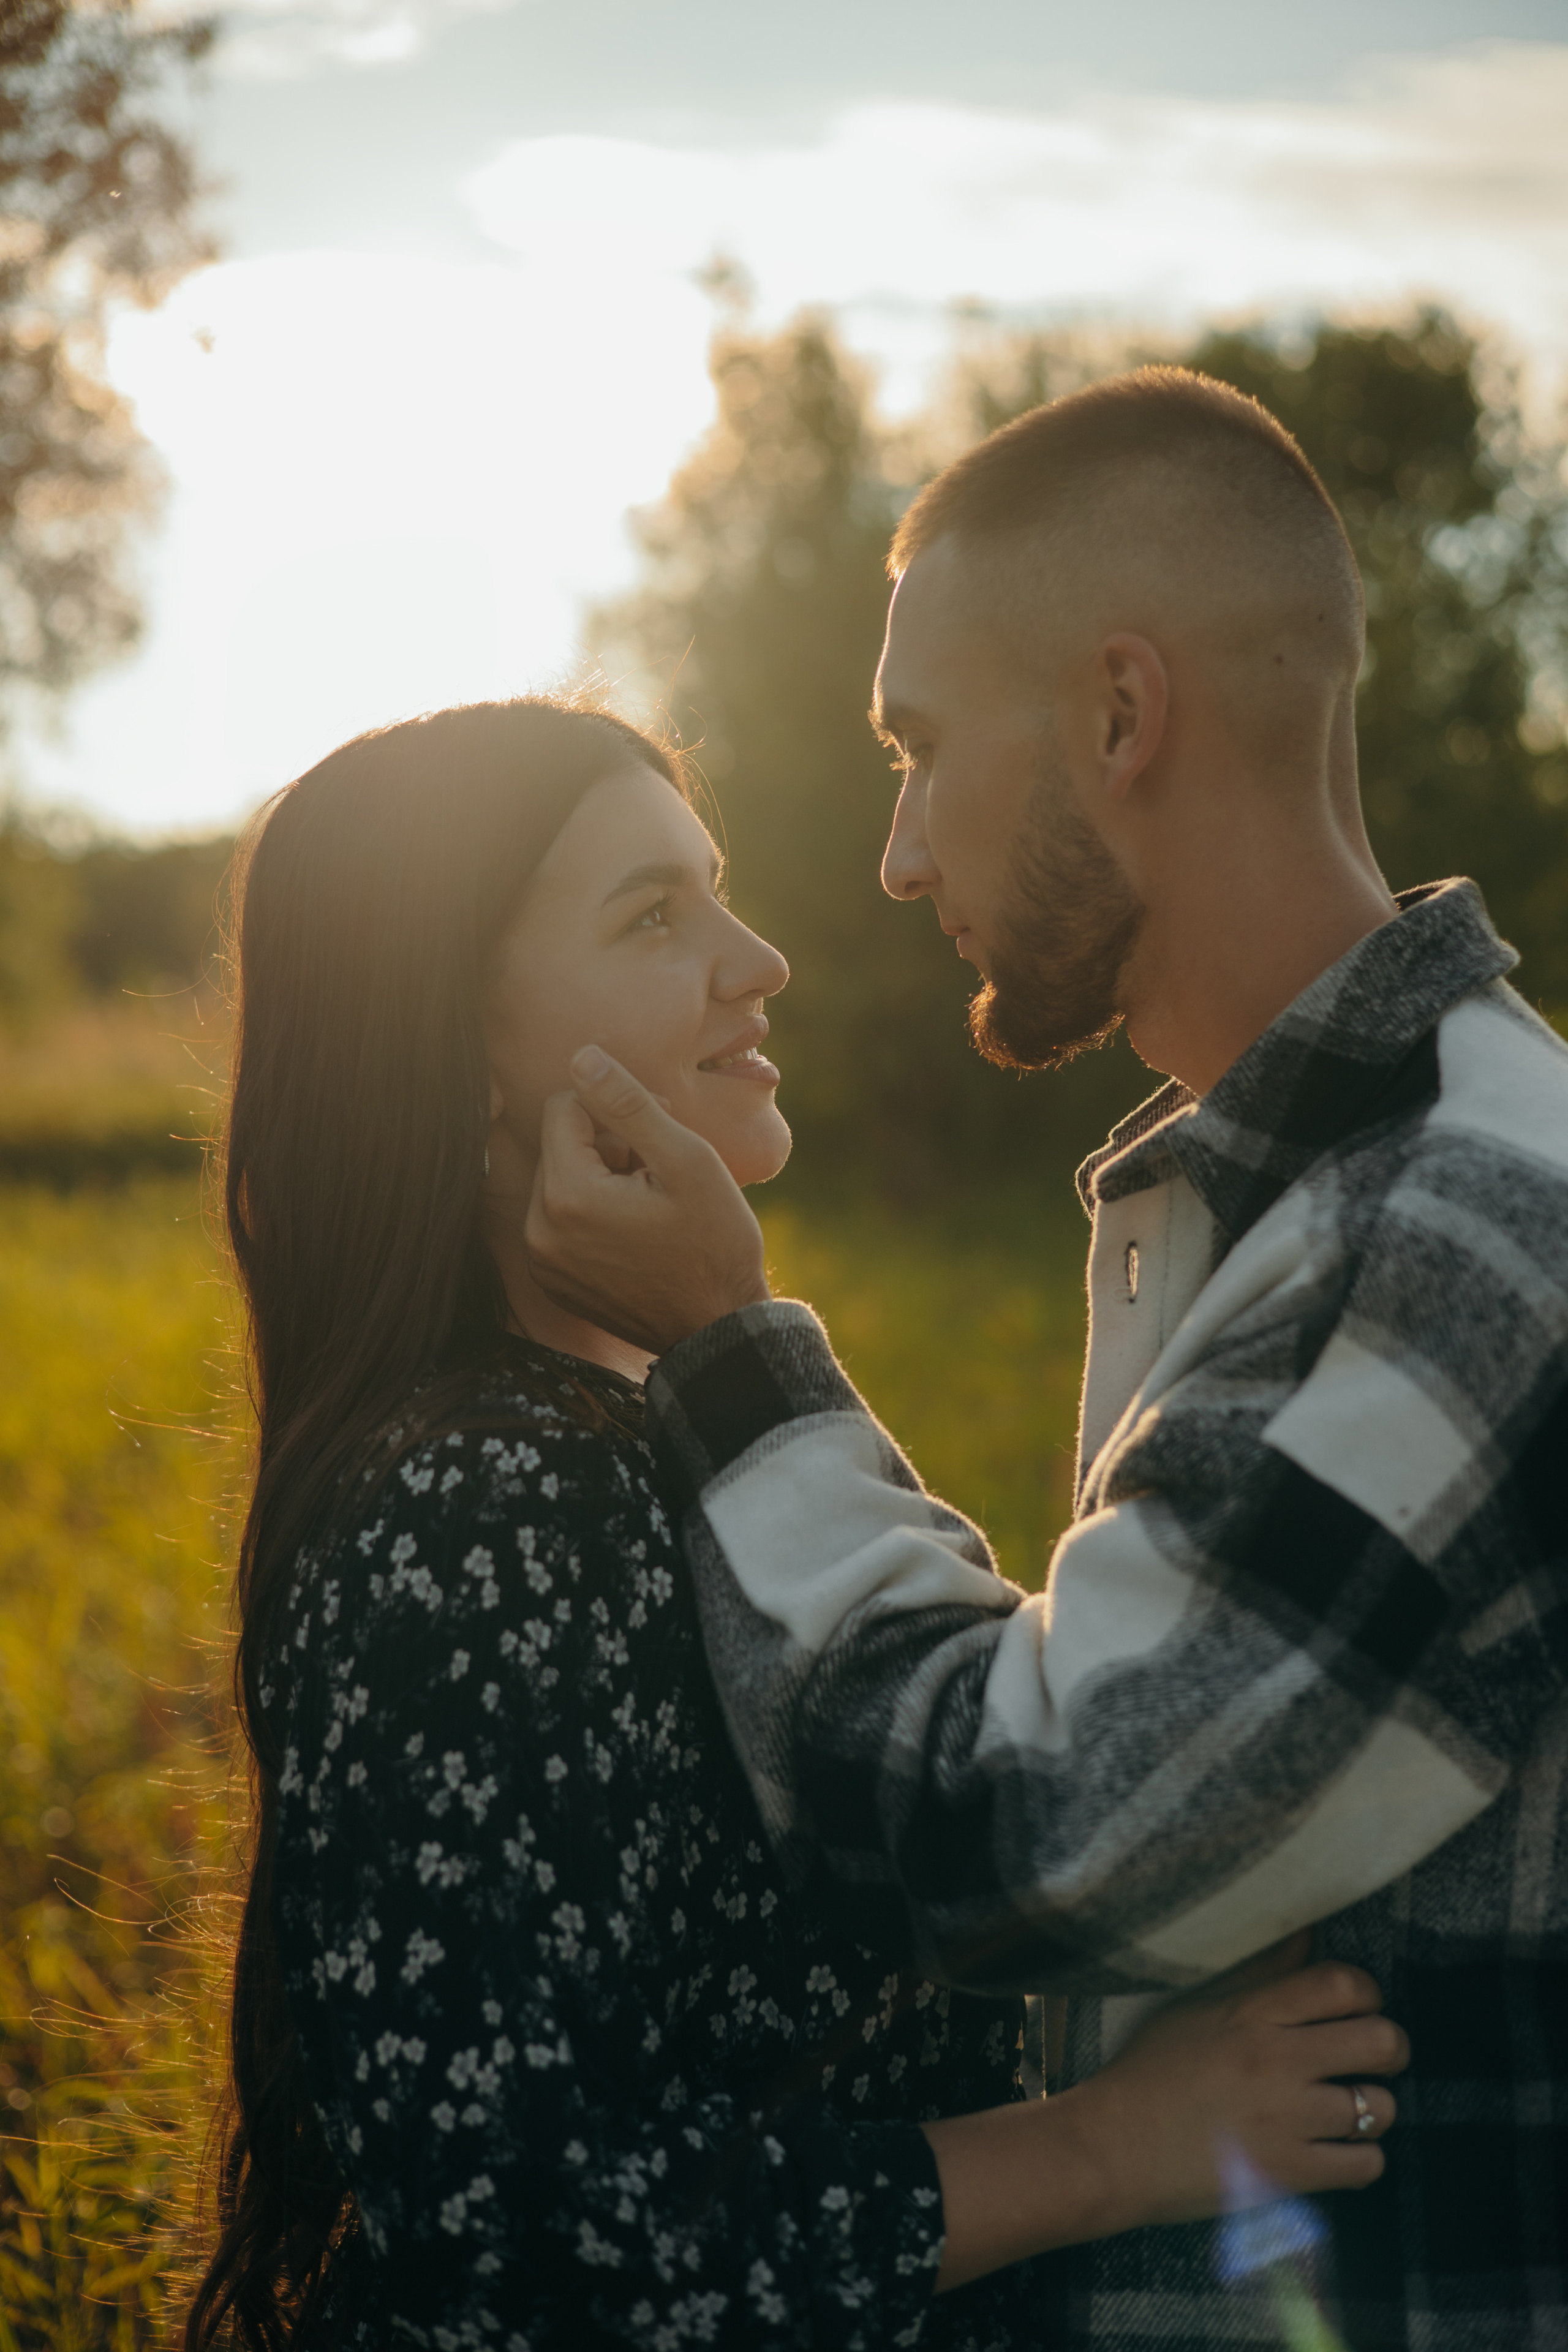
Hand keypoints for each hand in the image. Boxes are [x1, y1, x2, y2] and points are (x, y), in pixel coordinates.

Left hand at [524, 1047, 771, 1356]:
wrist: (718, 1327)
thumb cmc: (714, 1242)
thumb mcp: (685, 1160)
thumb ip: (628, 1104)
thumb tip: (582, 1058)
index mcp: (568, 1196)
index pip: (564, 1108)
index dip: (615, 1105)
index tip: (660, 1124)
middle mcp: (540, 1231)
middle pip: (559, 1144)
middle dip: (606, 1141)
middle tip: (660, 1164)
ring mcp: (543, 1261)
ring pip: (560, 1180)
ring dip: (600, 1175)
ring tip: (650, 1199)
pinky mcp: (552, 1280)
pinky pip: (560, 1220)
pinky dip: (592, 1212)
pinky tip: (635, 1228)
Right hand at [1064, 1936, 1407, 2238]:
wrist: (1113, 2148)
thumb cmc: (1152, 2069)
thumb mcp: (1197, 2005)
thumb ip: (1259, 1971)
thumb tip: (1310, 1932)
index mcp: (1251, 2013)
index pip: (1342, 1983)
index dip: (1366, 1992)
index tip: (1358, 2006)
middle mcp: (1275, 2061)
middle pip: (1380, 2041)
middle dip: (1390, 2047)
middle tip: (1373, 2056)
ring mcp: (1284, 2120)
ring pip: (1379, 2107)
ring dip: (1374, 2107)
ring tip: (1350, 2106)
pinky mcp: (1287, 2174)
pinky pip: (1366, 2165)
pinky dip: (1362, 2158)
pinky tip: (1338, 2149)